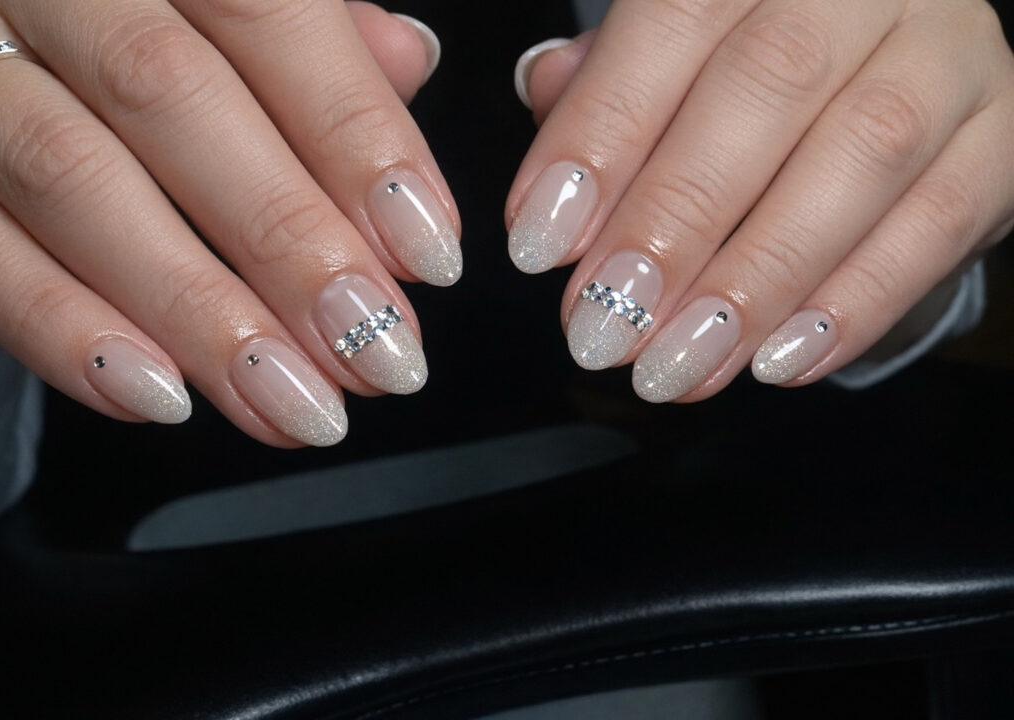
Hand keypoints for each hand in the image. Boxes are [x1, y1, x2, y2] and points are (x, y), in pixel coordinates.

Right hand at [0, 0, 458, 446]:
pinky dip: (60, 329)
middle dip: (287, 242)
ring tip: (293, 402)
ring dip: (195, 311)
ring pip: (68, 176)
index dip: (355, 137)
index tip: (427, 250)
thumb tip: (407, 61)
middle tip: (373, 350)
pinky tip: (158, 394)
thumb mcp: (223, 11)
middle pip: (169, 96)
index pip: (265, 13)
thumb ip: (313, 36)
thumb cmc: (130, 33)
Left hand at [508, 0, 1013, 400]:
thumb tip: (543, 96)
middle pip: (768, 86)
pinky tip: (775, 361)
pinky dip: (853, 304)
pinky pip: (939, 222)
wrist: (887, 65)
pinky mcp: (1002, 139)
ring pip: (862, 156)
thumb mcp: (670, 57)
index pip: (672, 21)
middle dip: (674, 222)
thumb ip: (606, 82)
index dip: (602, 136)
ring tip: (678, 363)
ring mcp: (948, 54)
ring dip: (757, 279)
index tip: (540, 243)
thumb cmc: (748, 72)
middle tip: (604, 326)